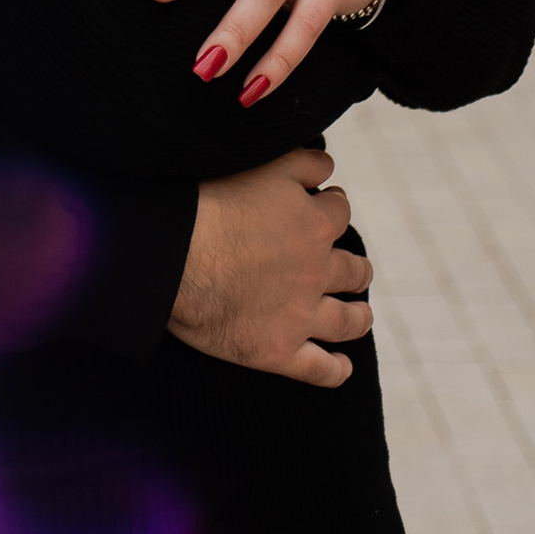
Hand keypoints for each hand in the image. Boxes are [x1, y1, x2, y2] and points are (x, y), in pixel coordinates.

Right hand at [170, 148, 368, 387]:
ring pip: (346, 320)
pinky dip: (335, 369)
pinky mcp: (279, 351)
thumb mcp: (263, 165)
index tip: (328, 208)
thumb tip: (329, 167)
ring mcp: (301, 315)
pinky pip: (319, 369)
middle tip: (355, 269)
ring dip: (358, 317)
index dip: (334, 208)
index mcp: (313, 224)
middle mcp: (316, 271)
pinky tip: (341, 366)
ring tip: (362, 315)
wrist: (172, 254)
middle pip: (352, 270)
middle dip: (356, 268)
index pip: (339, 213)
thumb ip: (302, 163)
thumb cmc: (208, 201)